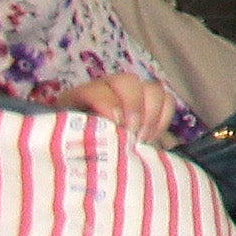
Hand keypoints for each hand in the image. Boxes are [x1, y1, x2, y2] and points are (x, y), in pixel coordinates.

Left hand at [41, 73, 174, 145]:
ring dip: (151, 115)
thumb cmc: (73, 148)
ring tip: (141, 140)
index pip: (98, 89)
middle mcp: (109, 88)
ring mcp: (132, 94)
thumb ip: (79, 138)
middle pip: (129, 81)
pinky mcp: (150, 104)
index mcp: (81, 95)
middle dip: (134, 108)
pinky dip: (162, 120)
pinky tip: (150, 138)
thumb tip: (96, 140)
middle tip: (132, 134)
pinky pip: (167, 101)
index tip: (115, 126)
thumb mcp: (68, 141)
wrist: (83, 153)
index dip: (109, 104)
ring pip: (153, 88)